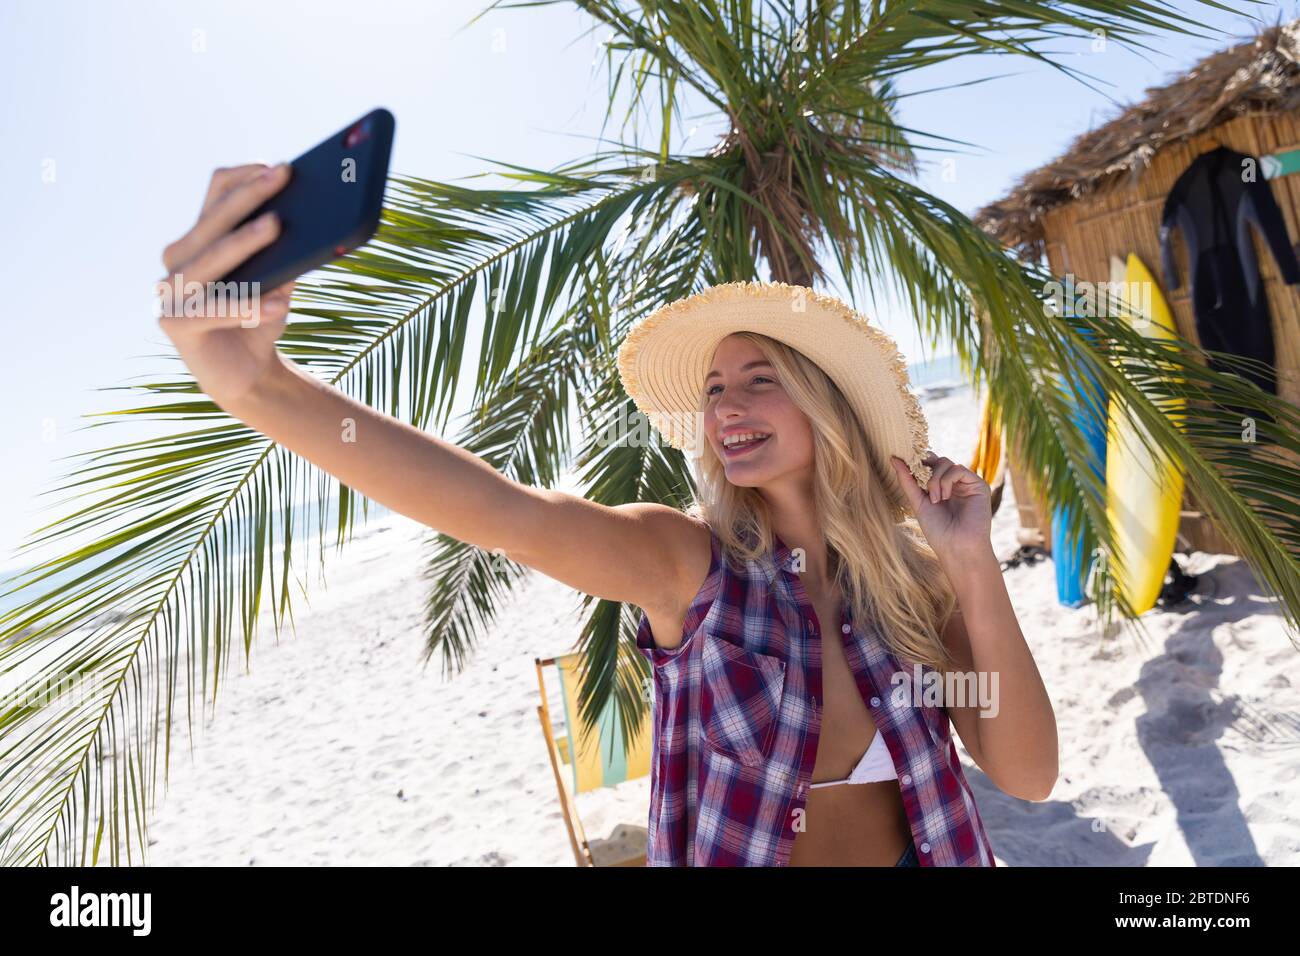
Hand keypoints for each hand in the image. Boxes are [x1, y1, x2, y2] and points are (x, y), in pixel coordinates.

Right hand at [156, 163, 295, 406]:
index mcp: (200, 242)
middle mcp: (178, 261)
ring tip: (276, 225)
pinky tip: (279, 302)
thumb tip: (313, 224)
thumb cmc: (262, 320)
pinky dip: (248, 305)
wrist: (248, 376)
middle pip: (212, 221)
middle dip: (249, 196)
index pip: (215, 196)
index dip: (243, 178)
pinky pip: (214, 310)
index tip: (276, 166)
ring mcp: (171, 292)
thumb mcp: (280, 282)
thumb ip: (285, 255)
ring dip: (243, 242)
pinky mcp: (175, 325)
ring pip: (209, 260)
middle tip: (282, 175)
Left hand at [890, 453, 992, 562]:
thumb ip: (907, 481)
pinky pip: (958, 469)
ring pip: (946, 462)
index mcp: (942, 488)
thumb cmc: (938, 531)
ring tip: (935, 500)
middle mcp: (956, 484)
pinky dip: (946, 481)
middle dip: (925, 470)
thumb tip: (893, 459)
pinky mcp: (979, 485)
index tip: (905, 465)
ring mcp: (968, 484)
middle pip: (938, 460)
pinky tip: (944, 497)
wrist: (957, 548)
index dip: (918, 463)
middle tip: (923, 489)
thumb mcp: (918, 502)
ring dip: (935, 480)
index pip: (930, 465)